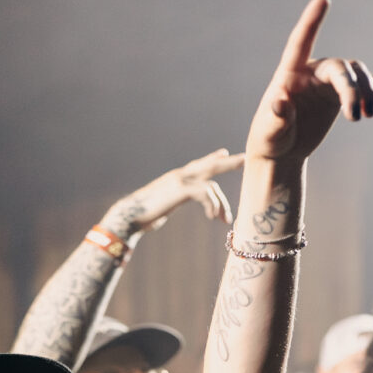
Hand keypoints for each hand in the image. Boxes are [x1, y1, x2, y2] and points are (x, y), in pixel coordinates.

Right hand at [102, 148, 243, 235]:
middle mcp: (179, 176)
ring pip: (211, 183)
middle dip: (227, 163)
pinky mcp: (180, 190)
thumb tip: (168, 207)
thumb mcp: (161, 206)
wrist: (129, 216)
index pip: (197, 165)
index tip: (224, 153)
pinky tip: (212, 217)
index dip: (212, 159)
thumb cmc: (142, 216)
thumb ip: (170, 202)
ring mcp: (180, 181)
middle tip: (244, 159)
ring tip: (226, 219)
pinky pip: (205, 193)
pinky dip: (213, 205)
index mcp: (175, 179)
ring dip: (221, 202)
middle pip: (209, 165)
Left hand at [246, 0, 372, 163]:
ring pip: (355, 73)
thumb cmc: (269, 139)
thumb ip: (276, 117)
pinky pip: (363, 85)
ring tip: (367, 115)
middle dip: (351, 88)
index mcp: (289, 74)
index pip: (300, 43)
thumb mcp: (268, 131)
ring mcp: (327, 81)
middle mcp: (311, 71)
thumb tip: (280, 104)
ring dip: (366, 92)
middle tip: (355, 116)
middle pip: (339, 68)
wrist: (282, 152)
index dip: (311, 21)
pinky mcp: (339, 94)